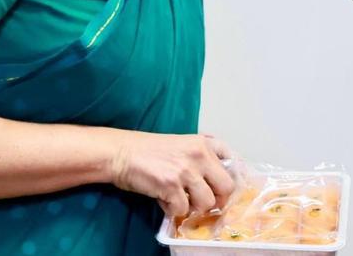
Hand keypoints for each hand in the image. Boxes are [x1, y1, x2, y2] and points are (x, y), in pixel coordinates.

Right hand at [107, 132, 238, 217]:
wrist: (121, 153)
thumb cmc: (148, 150)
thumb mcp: (182, 144)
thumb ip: (200, 155)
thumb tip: (216, 176)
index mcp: (204, 143)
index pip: (232, 161)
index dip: (229, 177)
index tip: (221, 186)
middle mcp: (199, 155)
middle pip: (226, 187)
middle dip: (217, 198)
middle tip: (203, 201)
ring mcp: (186, 171)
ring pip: (207, 202)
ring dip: (194, 207)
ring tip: (180, 199)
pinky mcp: (171, 186)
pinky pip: (182, 209)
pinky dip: (173, 209)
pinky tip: (164, 200)